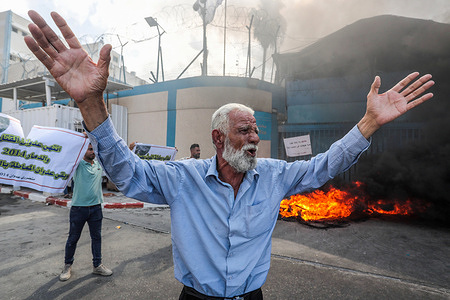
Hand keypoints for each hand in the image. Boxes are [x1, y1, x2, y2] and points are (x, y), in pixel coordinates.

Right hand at [24, 10, 110, 129]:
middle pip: (53, 37)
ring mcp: (60, 62)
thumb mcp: (103, 70)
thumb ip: (104, 58)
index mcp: (79, 52)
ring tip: (30, 26)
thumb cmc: (97, 85)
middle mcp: (68, 55)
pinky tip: (29, 40)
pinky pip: (44, 59)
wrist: (90, 97)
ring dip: (38, 36)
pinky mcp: (55, 71)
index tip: (53, 14)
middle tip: (33, 14)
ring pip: (46, 46)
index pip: (68, 35)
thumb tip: (108, 46)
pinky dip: (36, 50)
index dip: (61, 25)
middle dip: (43, 26)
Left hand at [358, 72, 433, 138]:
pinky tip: (429, 95)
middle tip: (429, 76)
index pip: (403, 83)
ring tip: (431, 82)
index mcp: (392, 92)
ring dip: (423, 88)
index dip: (409, 78)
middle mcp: (398, 97)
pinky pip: (415, 103)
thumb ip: (375, 86)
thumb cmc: (371, 107)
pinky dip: (422, 99)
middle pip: (412, 87)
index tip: (417, 73)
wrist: (373, 118)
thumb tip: (377, 76)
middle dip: (420, 81)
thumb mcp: (372, 95)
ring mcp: (402, 103)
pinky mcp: (403, 109)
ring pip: (415, 94)